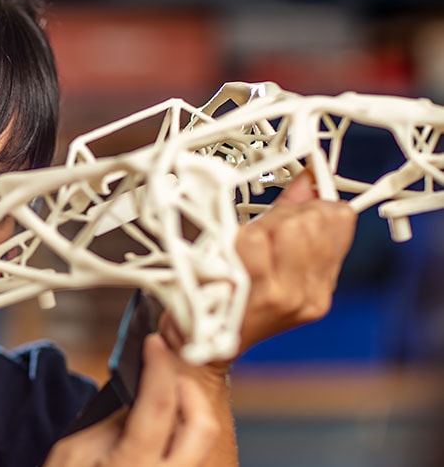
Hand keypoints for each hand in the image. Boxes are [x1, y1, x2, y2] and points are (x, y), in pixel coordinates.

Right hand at [45, 334, 218, 466]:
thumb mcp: (74, 452)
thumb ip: (110, 420)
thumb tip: (139, 389)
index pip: (159, 404)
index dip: (159, 366)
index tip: (155, 343)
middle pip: (202, 425)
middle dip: (190, 390)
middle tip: (167, 375)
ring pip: (203, 442)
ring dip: (187, 413)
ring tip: (159, 403)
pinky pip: (192, 458)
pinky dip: (181, 436)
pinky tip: (160, 432)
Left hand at [232, 171, 356, 355]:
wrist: (194, 351)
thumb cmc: (225, 305)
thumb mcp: (267, 263)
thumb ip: (288, 219)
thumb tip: (306, 183)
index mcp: (317, 287)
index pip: (339, 220)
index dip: (311, 203)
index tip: (289, 207)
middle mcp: (305, 294)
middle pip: (313, 220)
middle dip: (284, 212)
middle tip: (259, 227)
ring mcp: (280, 295)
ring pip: (286, 227)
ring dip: (259, 224)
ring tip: (241, 242)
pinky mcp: (252, 292)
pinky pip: (253, 241)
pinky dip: (235, 238)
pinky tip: (226, 252)